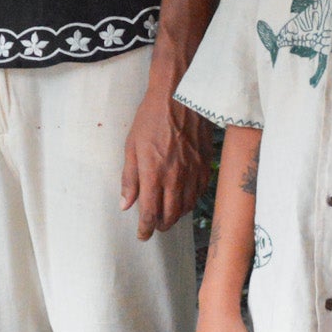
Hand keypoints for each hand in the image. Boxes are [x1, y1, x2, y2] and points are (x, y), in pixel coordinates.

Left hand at [120, 87, 210, 238]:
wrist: (179, 96)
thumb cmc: (151, 118)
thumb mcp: (132, 147)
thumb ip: (129, 178)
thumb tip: (126, 204)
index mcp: (153, 173)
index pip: (150, 213)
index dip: (145, 229)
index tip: (142, 235)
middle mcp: (175, 177)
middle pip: (170, 215)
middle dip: (161, 225)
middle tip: (155, 226)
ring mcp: (193, 171)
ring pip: (187, 206)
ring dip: (176, 215)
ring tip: (168, 214)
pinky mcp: (205, 163)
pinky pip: (200, 191)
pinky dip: (191, 200)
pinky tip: (185, 198)